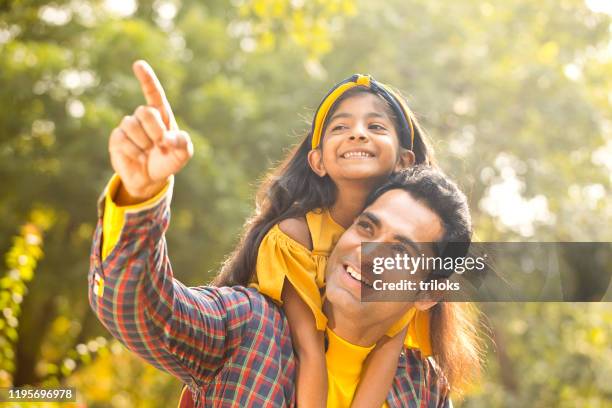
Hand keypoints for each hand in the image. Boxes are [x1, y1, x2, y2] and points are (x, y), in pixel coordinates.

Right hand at [108, 60, 192, 202]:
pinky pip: (122, 139)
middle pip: (145, 111)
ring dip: (144, 142)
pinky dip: (134, 151)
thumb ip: (183, 144)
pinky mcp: (116, 138)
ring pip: (131, 124)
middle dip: (155, 130)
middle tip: (161, 144)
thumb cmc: (168, 160)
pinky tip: (138, 157)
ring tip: (148, 151)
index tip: (138, 65)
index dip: (146, 79)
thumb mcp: (183, 154)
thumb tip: (168, 138)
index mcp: (161, 115)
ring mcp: (129, 126)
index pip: (153, 93)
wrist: (151, 178)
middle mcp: (143, 117)